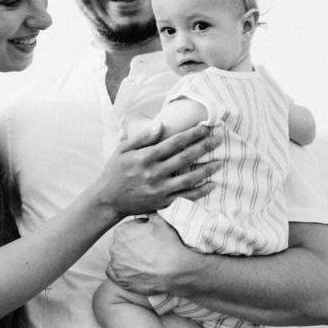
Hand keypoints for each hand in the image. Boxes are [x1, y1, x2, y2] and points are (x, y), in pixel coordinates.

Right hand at [92, 123, 220, 217]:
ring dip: (206, 169)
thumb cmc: (115, 172)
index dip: (191, 134)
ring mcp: (159, 189)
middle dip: (203, 147)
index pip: (174, 143)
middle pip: (185, 158)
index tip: (205, 127)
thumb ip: (142, 137)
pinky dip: (200, 192)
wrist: (108, 200)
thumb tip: (160, 124)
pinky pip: (185, 197)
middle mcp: (154, 173)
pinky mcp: (163, 203)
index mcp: (145, 158)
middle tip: (218, 140)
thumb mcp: (122, 150)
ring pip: (189, 178)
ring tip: (220, 162)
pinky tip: (212, 185)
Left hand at [105, 214, 201, 294]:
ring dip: (127, 259)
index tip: (149, 237)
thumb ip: (150, 214)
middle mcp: (114, 248)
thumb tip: (148, 209)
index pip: (128, 229)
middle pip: (122, 244)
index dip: (140, 232)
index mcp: (121, 231)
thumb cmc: (169, 244)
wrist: (176, 270)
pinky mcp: (120, 280)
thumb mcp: (161, 221)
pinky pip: (114, 273)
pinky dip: (121, 272)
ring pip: (118, 258)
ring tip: (144, 262)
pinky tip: (133, 271)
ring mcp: (116, 265)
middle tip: (148, 250)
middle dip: (132, 245)